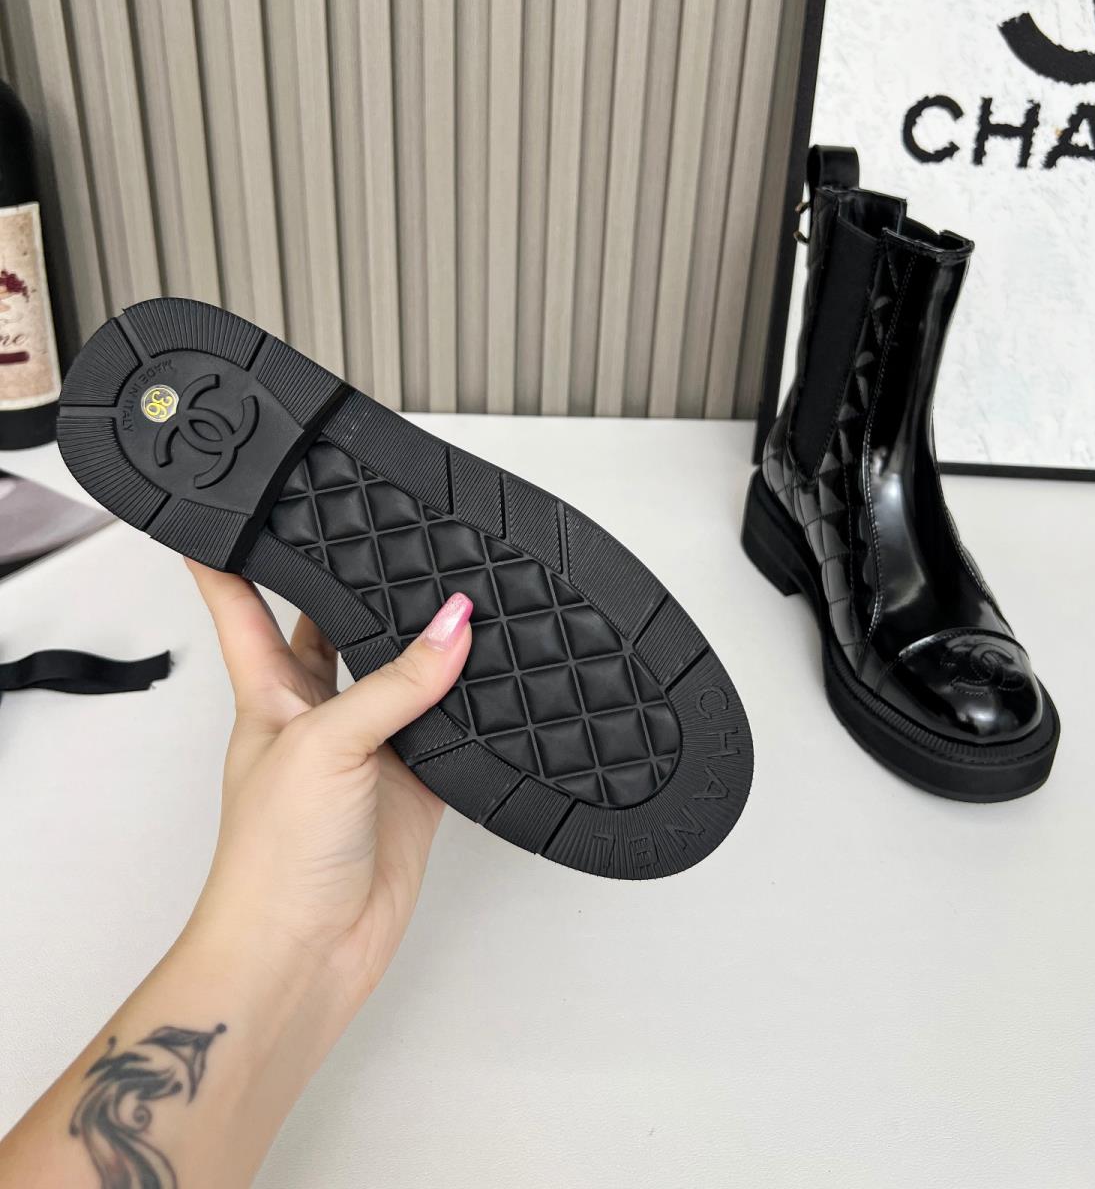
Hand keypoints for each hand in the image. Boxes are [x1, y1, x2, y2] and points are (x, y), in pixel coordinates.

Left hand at [185, 562, 471, 1014]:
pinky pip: (448, 731)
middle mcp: (316, 715)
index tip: (234, 507)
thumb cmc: (271, 858)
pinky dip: (471, 706)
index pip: (240, 604)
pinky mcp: (413, 788)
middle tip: (386, 531)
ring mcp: (366, 752)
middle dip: (354, 585)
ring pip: (400, 676)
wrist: (303, 953)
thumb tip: (454, 624)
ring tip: (460, 586)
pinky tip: (495, 675)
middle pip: (331, 631)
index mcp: (267, 693)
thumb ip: (394, 682)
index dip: (232, 555)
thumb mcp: (325, 744)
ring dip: (426, 644)